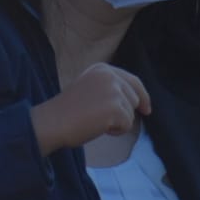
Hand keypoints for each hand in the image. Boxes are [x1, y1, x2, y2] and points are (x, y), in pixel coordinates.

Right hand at [30, 63, 150, 154]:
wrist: (53, 122)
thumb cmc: (67, 111)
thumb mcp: (90, 88)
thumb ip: (109, 88)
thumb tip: (136, 101)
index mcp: (102, 68)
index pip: (132, 80)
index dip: (142, 96)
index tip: (146, 109)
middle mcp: (109, 75)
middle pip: (134, 98)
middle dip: (124, 113)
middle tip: (101, 119)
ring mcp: (113, 90)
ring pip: (131, 112)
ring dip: (118, 122)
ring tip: (96, 121)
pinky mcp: (115, 107)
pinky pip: (127, 124)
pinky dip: (115, 131)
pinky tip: (98, 127)